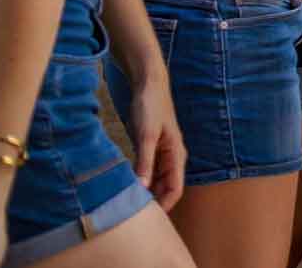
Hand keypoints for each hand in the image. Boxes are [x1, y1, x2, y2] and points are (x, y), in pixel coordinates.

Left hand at [125, 68, 187, 210]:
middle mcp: (171, 158)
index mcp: (176, 155)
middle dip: (152, 201)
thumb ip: (144, 162)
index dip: (163, 205)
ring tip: (126, 202)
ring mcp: (161, 154)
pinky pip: (146, 172)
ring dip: (144, 191)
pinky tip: (125, 186)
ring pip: (155, 182)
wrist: (149, 85)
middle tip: (131, 213)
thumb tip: (142, 188)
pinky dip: (138, 180)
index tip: (145, 217)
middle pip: (165, 188)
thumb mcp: (145, 135)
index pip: (175, 189)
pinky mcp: (150, 150)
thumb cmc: (151, 107)